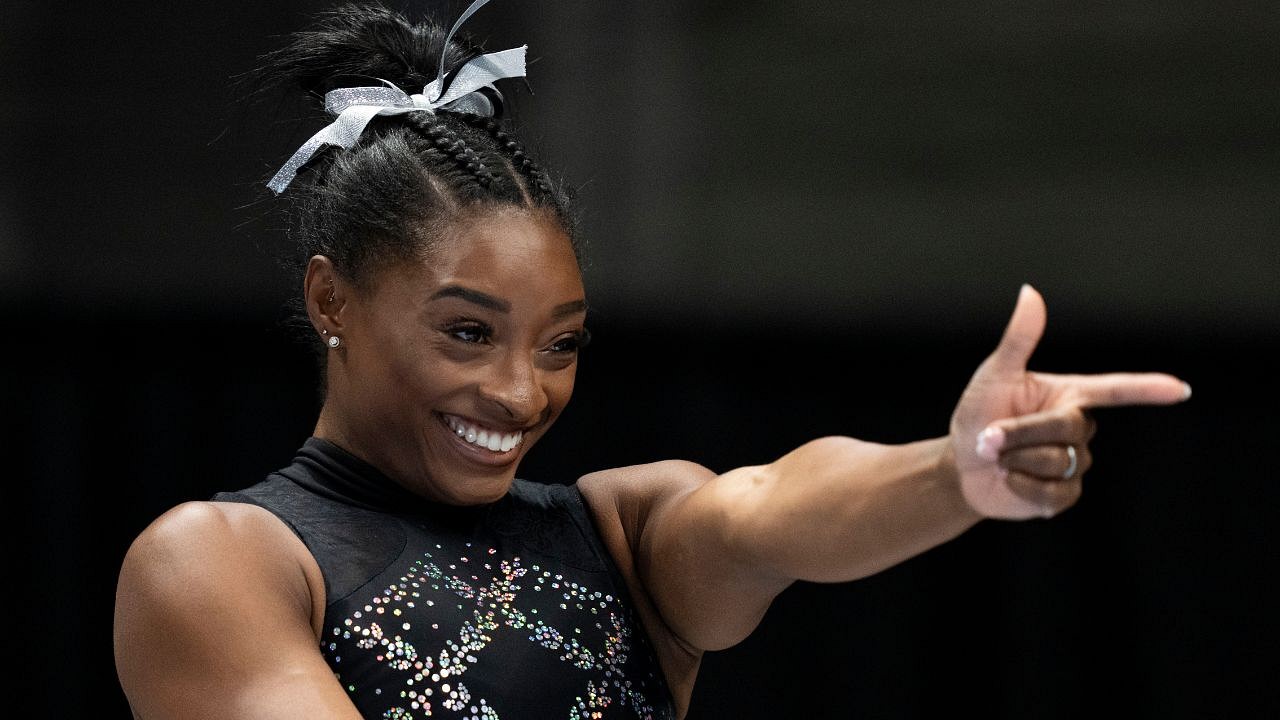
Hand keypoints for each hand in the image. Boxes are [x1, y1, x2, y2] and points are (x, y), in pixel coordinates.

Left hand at [948, 285, 1189, 519]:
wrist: (961, 465)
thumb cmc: (977, 413)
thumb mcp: (995, 374)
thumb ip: (1019, 339)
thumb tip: (1030, 292)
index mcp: (1069, 394)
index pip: (1115, 390)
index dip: (1147, 389)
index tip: (1180, 389)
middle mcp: (1078, 427)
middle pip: (1068, 427)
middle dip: (1021, 432)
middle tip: (988, 435)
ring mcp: (1074, 462)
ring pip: (1059, 461)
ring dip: (1016, 459)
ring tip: (999, 457)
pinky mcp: (1064, 494)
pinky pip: (1054, 494)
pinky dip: (1021, 487)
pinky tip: (1009, 480)